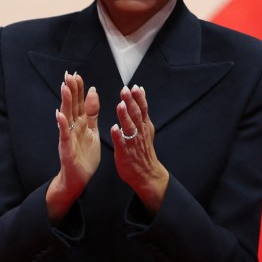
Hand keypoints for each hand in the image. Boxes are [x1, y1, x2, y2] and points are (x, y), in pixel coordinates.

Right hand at [46, 72, 100, 220]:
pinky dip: (62, 125)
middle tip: (69, 74)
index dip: (78, 90)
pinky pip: (64, 135)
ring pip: (67, 117)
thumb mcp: (92, 130)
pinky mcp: (66, 148)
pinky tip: (60, 115)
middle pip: (72, 106)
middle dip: (71, 90)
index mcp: (81, 123)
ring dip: (65, 102)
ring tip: (64, 87)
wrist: (78, 178)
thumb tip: (93, 92)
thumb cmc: (84, 155)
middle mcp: (72, 128)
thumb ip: (92, 113)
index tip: (77, 75)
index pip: (80, 103)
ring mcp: (68, 137)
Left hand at [111, 84, 169, 213]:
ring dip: (125, 116)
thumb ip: (142, 112)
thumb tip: (141, 93)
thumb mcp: (146, 129)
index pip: (142, 109)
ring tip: (121, 105)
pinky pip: (122, 143)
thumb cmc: (143, 151)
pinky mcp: (125, 153)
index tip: (134, 87)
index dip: (139, 98)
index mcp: (144, 127)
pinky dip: (119, 136)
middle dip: (131, 102)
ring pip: (130, 127)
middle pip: (136, 115)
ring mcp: (133, 143)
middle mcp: (140, 133)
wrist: (147, 174)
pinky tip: (115, 129)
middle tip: (126, 91)